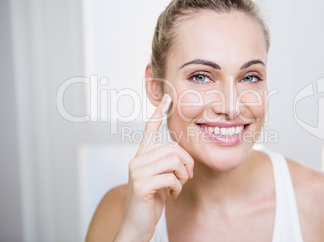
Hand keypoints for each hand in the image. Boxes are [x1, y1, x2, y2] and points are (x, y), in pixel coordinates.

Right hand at [115, 94, 193, 241]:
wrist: (136, 226)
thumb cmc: (150, 202)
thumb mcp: (160, 180)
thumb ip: (166, 165)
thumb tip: (181, 156)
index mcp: (142, 157)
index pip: (149, 130)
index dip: (158, 114)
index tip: (167, 98)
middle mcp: (137, 160)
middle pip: (173, 149)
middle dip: (187, 164)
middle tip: (186, 178)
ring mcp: (137, 172)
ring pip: (174, 161)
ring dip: (183, 176)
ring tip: (178, 186)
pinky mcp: (141, 184)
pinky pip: (171, 177)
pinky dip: (178, 187)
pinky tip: (173, 195)